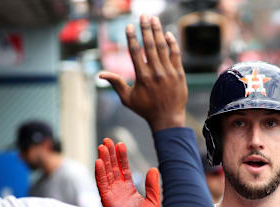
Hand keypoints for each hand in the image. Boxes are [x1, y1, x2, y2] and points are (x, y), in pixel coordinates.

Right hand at [95, 138, 159, 206]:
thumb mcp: (153, 201)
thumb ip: (153, 185)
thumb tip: (154, 169)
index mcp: (128, 188)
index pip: (123, 169)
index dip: (121, 157)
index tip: (120, 144)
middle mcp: (117, 189)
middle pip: (112, 168)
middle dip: (109, 154)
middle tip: (106, 140)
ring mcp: (111, 194)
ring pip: (105, 173)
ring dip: (103, 160)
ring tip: (102, 146)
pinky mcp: (106, 199)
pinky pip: (101, 184)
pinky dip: (99, 173)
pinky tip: (99, 161)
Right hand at [99, 15, 186, 132]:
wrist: (168, 119)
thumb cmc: (146, 109)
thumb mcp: (127, 99)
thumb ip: (116, 83)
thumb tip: (100, 74)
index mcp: (142, 77)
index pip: (135, 52)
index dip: (132, 37)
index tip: (129, 26)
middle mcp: (155, 72)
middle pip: (150, 45)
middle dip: (146, 28)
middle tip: (143, 15)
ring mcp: (169, 72)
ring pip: (163, 47)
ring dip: (158, 31)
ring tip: (154, 19)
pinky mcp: (179, 74)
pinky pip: (176, 55)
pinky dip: (172, 44)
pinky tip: (168, 34)